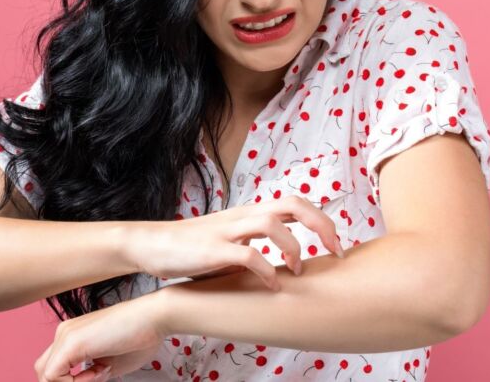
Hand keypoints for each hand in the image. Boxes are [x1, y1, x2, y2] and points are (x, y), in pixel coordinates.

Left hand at [34, 293, 165, 380]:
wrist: (155, 316)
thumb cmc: (140, 337)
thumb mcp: (109, 364)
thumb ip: (91, 375)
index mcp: (72, 336)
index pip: (55, 368)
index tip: (100, 375)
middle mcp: (64, 333)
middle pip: (44, 371)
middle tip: (95, 378)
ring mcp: (65, 336)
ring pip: (44, 375)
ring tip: (99, 374)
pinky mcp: (71, 342)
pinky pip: (52, 376)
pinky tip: (97, 372)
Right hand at [127, 195, 342, 289]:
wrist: (153, 245)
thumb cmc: (193, 247)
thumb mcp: (231, 240)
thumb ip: (257, 243)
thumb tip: (286, 261)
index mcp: (250, 213)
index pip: (295, 202)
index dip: (322, 221)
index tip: (336, 246)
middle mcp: (242, 216)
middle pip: (292, 204)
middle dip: (321, 226)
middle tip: (335, 252)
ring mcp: (228, 231)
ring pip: (272, 224)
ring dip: (293, 247)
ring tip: (297, 270)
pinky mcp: (213, 250)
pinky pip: (248, 255)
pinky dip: (267, 271)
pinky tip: (273, 286)